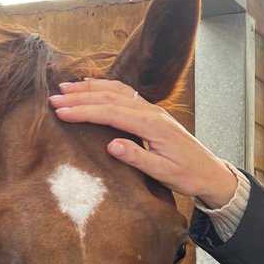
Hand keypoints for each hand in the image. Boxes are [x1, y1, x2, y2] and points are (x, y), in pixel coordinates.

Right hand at [48, 79, 237, 207]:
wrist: (210, 172)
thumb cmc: (188, 175)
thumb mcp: (163, 173)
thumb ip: (138, 158)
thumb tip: (112, 146)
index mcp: (152, 124)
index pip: (110, 112)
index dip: (83, 111)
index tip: (60, 112)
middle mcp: (151, 111)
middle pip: (109, 96)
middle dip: (80, 96)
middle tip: (53, 98)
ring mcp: (152, 109)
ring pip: (116, 91)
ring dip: (90, 88)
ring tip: (65, 88)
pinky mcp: (152, 113)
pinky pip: (125, 94)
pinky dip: (105, 88)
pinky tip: (92, 89)